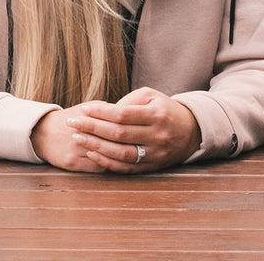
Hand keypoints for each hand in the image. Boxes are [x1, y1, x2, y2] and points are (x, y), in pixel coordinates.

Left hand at [34, 87, 199, 172]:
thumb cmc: (165, 109)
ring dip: (96, 146)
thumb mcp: (151, 96)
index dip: (101, 113)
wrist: (191, 131)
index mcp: (156, 115)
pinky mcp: (151, 167)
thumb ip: (128, 102)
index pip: (123, 115)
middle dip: (92, 128)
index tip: (83, 109)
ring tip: (77, 137)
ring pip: (121, 154)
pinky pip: (126, 168)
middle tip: (72, 122)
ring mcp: (154, 154)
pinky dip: (107, 162)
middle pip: (119, 134)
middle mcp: (156, 136)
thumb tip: (104, 112)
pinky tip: (91, 152)